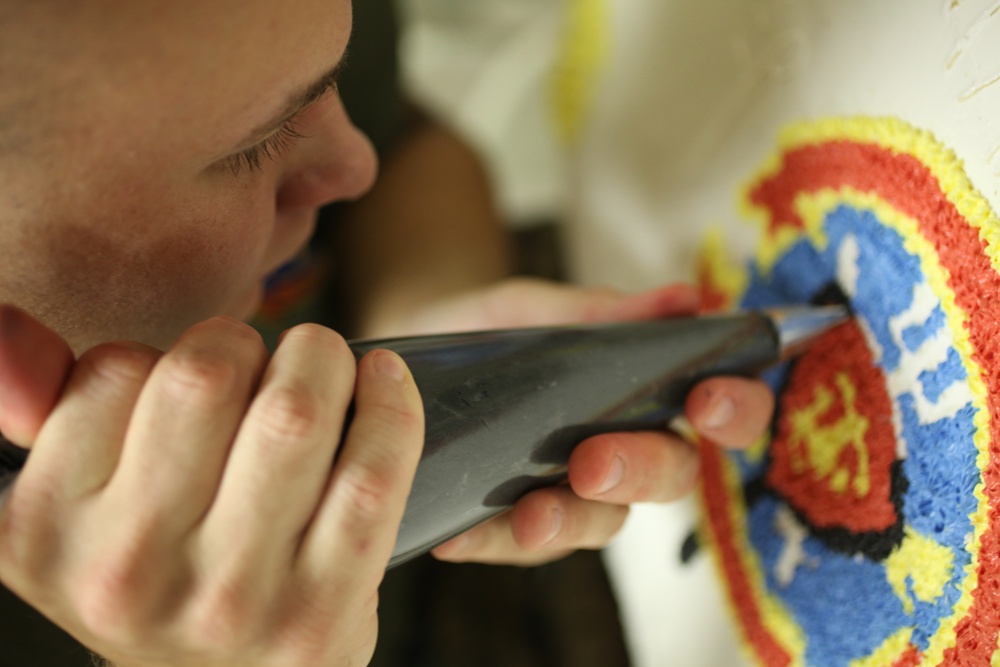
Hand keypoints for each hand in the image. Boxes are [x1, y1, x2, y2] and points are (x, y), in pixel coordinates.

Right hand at [0, 306, 422, 666]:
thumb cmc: (157, 577)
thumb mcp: (76, 508)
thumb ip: (46, 412)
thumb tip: (10, 330)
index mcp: (47, 533)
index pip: (113, 372)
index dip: (169, 355)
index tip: (202, 382)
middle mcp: (128, 572)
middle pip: (207, 377)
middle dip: (248, 343)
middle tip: (268, 361)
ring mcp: (230, 597)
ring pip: (293, 414)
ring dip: (320, 361)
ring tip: (323, 366)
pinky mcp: (321, 610)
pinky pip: (372, 475)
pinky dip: (391, 408)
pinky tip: (386, 382)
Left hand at [409, 278, 773, 565]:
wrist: (405, 361)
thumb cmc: (489, 331)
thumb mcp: (532, 310)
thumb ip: (599, 311)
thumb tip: (683, 299)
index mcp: (649, 395)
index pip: (725, 411)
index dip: (735, 409)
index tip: (706, 399)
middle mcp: (626, 451)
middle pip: (671, 477)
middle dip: (641, 469)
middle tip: (594, 461)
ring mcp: (575, 496)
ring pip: (602, 524)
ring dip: (571, 521)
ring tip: (531, 514)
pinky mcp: (517, 528)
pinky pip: (515, 546)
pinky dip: (488, 540)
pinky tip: (456, 535)